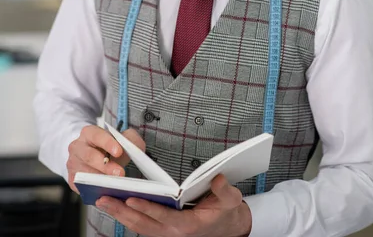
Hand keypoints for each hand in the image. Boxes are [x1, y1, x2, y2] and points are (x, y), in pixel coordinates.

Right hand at [67, 125, 145, 192]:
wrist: (97, 156)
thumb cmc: (110, 147)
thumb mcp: (122, 139)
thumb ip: (130, 139)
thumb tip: (133, 147)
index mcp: (89, 133)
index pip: (97, 135)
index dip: (108, 143)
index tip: (119, 151)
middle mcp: (77, 147)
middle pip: (89, 156)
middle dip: (105, 166)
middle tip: (120, 173)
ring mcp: (73, 163)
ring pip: (84, 172)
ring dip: (99, 179)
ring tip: (114, 184)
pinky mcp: (72, 179)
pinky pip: (81, 186)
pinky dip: (92, 189)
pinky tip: (104, 191)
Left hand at [95, 174, 251, 236]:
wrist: (227, 228)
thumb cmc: (225, 212)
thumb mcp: (231, 200)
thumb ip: (224, 190)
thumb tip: (217, 178)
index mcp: (188, 225)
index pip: (162, 217)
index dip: (146, 208)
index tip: (131, 198)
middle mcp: (173, 233)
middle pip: (143, 223)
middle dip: (122, 211)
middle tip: (103, 199)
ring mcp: (166, 234)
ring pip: (138, 226)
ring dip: (120, 214)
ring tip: (102, 201)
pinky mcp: (162, 232)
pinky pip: (141, 226)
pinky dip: (127, 217)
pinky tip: (116, 207)